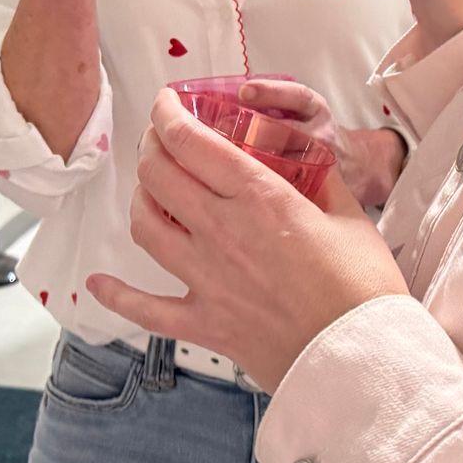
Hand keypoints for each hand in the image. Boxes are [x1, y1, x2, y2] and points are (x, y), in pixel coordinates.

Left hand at [87, 90, 408, 393]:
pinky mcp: (204, 322)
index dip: (168, 114)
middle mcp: (222, 231)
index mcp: (259, 197)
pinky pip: (146, 308)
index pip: (192, 142)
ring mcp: (207, 279)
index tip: (165, 103)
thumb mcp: (351, 215)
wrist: (361, 360)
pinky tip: (100, 282)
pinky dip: (117, 295)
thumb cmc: (363, 288)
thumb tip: (307, 156)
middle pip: (159, 175)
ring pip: (146, 226)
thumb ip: (321, 179)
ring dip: (140, 199)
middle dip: (152, 146)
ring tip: (150, 189)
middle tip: (159, 137)